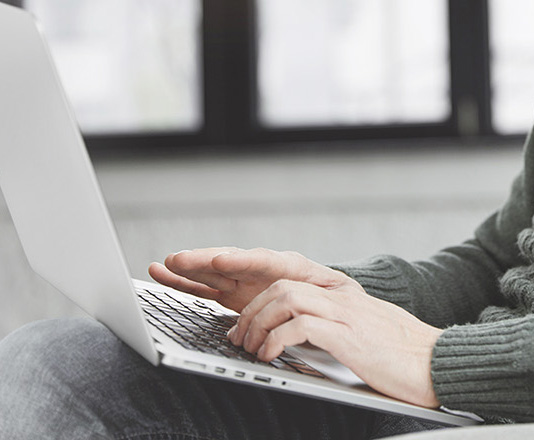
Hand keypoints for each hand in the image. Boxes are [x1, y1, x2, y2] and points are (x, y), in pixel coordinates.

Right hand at [148, 247, 345, 312]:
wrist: (331, 304)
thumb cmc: (337, 300)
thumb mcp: (342, 297)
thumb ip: (330, 297)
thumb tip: (325, 300)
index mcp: (291, 267)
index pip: (265, 261)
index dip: (243, 260)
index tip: (222, 259)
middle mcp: (262, 271)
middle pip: (230, 263)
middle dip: (204, 261)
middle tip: (179, 259)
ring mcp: (244, 282)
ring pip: (211, 272)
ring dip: (187, 269)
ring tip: (163, 265)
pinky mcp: (231, 294)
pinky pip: (203, 287)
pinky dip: (183, 282)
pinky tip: (161, 273)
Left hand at [229, 279, 442, 408]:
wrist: (439, 363)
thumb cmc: (406, 358)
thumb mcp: (368, 336)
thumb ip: (341, 331)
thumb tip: (308, 344)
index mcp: (347, 297)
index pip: (293, 283)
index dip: (261, 303)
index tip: (246, 327)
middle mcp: (344, 299)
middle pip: (282, 287)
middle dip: (252, 313)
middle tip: (239, 339)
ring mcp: (346, 314)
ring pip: (285, 300)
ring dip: (259, 324)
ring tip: (251, 348)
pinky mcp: (348, 336)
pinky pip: (299, 326)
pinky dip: (275, 340)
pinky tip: (271, 355)